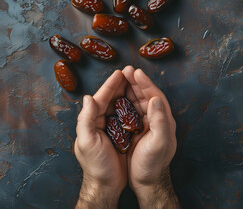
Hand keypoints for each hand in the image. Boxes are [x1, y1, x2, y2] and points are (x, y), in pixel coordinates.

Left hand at [74, 70, 127, 208]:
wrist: (107, 185)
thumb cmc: (96, 166)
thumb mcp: (87, 142)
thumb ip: (85, 120)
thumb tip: (88, 98)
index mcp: (92, 121)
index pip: (101, 98)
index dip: (110, 85)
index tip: (120, 72)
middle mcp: (102, 122)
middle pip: (112, 99)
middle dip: (121, 85)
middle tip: (131, 72)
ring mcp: (113, 129)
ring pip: (121, 106)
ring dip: (129, 94)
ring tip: (137, 82)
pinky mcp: (123, 136)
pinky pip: (129, 118)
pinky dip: (134, 108)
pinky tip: (141, 102)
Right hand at [122, 66, 179, 207]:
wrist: (148, 181)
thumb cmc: (154, 163)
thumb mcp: (159, 142)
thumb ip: (159, 120)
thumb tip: (155, 98)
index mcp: (164, 120)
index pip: (155, 96)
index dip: (145, 83)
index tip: (135, 72)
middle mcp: (156, 120)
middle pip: (146, 96)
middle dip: (136, 82)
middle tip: (126, 70)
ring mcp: (146, 125)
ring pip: (138, 102)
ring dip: (129, 90)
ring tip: (120, 78)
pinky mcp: (137, 131)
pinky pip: (130, 112)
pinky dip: (123, 102)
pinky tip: (116, 97)